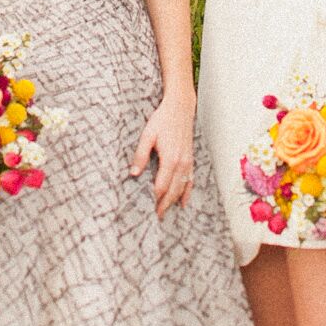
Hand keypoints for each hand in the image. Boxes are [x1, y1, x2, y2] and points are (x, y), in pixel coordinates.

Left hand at [131, 89, 194, 217]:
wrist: (181, 108)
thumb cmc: (162, 120)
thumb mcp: (147, 135)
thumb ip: (140, 155)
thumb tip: (134, 174)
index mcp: (170, 159)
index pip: (161, 186)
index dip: (155, 199)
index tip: (148, 209)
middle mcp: (181, 163)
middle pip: (173, 191)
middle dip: (164, 205)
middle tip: (156, 217)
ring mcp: (188, 162)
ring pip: (182, 188)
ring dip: (174, 201)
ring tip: (166, 213)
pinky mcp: (190, 159)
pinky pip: (191, 180)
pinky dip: (187, 193)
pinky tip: (183, 203)